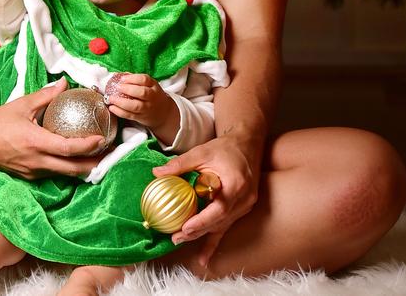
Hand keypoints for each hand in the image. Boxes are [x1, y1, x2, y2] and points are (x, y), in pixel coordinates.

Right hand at [0, 78, 106, 179]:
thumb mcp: (22, 104)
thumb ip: (46, 95)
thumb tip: (65, 83)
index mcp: (35, 142)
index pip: (68, 149)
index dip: (88, 146)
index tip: (103, 139)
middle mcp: (36, 161)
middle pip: (71, 168)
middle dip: (93, 163)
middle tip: (108, 153)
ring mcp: (32, 171)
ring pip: (63, 173)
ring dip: (81, 167)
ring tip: (97, 155)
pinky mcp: (28, 175)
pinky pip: (53, 173)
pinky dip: (67, 167)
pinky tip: (74, 158)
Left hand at [105, 73, 178, 141]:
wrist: (164, 113)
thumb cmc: (153, 96)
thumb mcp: (149, 85)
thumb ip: (136, 80)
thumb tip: (119, 75)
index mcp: (153, 86)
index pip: (144, 80)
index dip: (132, 78)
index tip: (122, 78)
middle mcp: (151, 97)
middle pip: (141, 92)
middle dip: (128, 89)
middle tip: (117, 87)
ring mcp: (147, 108)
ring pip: (135, 106)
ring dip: (121, 102)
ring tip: (111, 98)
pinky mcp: (141, 117)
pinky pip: (130, 115)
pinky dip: (120, 112)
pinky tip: (112, 108)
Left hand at [151, 133, 260, 266]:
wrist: (248, 144)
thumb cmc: (225, 147)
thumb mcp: (202, 152)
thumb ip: (180, 164)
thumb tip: (157, 174)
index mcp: (236, 183)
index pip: (220, 208)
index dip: (203, 220)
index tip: (186, 228)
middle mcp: (244, 198)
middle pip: (219, 221)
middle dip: (197, 231)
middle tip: (176, 237)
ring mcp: (245, 206)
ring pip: (221, 225)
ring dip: (201, 234)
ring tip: (180, 239)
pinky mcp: (242, 209)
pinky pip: (226, 227)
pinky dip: (213, 243)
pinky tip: (204, 260)